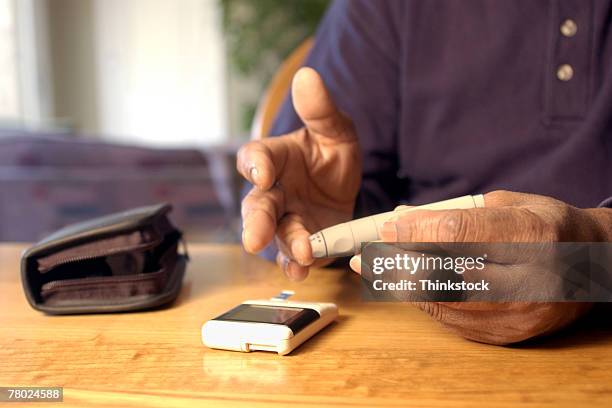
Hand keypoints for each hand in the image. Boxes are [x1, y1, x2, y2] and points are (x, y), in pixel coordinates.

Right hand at [237, 67, 360, 280]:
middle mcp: (274, 190)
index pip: (255, 157)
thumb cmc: (331, 153)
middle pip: (257, 204)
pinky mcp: (301, 240)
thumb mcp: (336, 130)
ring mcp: (286, 218)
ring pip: (276, 233)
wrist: (345, 185)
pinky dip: (295, 264)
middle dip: (257, 221)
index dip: (255, 165)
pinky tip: (302, 271)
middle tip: (254, 238)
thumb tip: (307, 76)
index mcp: (276, 158)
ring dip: (284, 245)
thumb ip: (321, 110)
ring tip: (298, 255)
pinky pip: (293, 255)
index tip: (262, 173)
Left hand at [350, 190, 611, 343]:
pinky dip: (422, 301)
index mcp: (533, 236)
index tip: (388, 228)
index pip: (461, 233)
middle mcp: (529, 280)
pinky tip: (402, 286)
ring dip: (401, 285)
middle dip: (398, 263)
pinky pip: (452, 320)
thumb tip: (404, 218)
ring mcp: (518, 314)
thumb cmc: (546, 227)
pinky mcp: (508, 335)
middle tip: (367, 255)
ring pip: (443, 302)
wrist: (589, 269)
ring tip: (373, 270)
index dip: (417, 231)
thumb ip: (459, 211)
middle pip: (446, 274)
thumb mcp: (512, 203)